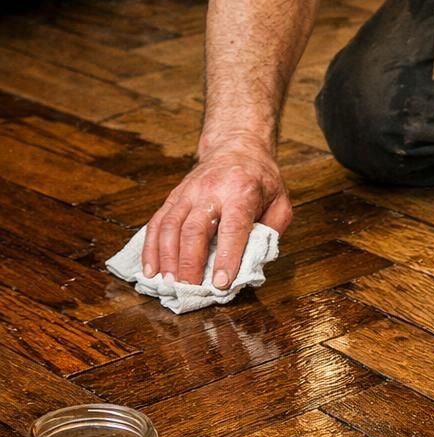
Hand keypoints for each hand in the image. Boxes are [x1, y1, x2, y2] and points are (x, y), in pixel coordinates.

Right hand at [140, 138, 291, 289]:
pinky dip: (151, 248)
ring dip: (167, 258)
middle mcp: (211, 190)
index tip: (221, 283)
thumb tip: (253, 263)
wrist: (237, 147)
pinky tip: (150, 269)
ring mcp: (188, 192)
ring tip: (168, 283)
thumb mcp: (280, 201)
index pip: (232, 227)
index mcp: (242, 191)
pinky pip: (157, 222)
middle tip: (189, 289)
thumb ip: (271, 231)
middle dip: (190, 263)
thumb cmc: (261, 180)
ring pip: (170, 226)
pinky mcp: (173, 196)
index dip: (226, 257)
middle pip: (195, 229)